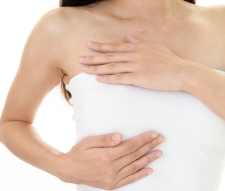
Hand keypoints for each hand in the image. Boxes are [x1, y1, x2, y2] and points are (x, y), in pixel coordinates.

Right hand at [58, 131, 163, 189]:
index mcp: (106, 156)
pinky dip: (140, 175)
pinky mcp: (111, 184)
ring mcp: (112, 178)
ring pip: (134, 167)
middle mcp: (111, 168)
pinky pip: (129, 180)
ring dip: (148, 160)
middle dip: (149, 147)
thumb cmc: (78, 153)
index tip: (153, 135)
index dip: (143, 140)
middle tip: (160, 140)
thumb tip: (120, 137)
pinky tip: (148, 170)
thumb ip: (104, 140)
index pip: (130, 146)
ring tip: (158, 153)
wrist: (69, 170)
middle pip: (134, 155)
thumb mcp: (88, 142)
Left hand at [78, 35, 195, 90]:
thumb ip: (139, 43)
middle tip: (79, 58)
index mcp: (138, 47)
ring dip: (96, 68)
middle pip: (110, 56)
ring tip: (84, 70)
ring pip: (112, 66)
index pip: (115, 47)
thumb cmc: (170, 61)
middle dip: (93, 57)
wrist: (184, 72)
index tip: (89, 45)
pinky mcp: (140, 77)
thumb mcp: (155, 48)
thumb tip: (128, 38)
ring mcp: (137, 66)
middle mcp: (135, 55)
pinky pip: (120, 78)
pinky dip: (108, 78)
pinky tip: (99, 79)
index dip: (101, 46)